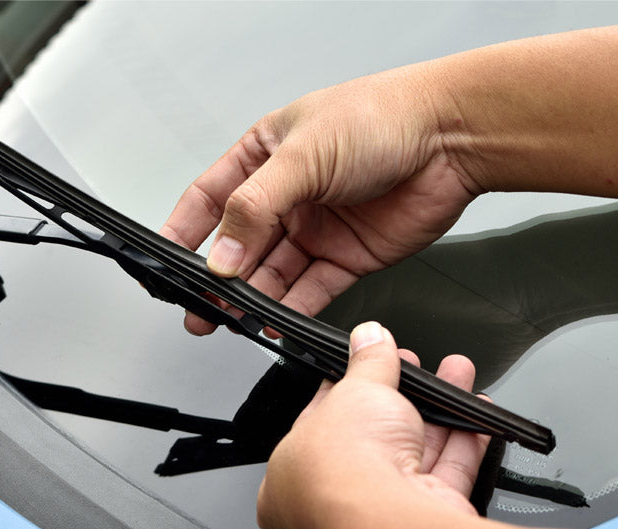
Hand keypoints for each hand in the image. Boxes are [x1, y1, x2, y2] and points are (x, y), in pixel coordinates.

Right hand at [160, 67, 479, 334]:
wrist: (453, 138)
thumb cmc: (384, 117)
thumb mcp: (302, 156)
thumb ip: (255, 209)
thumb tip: (222, 256)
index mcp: (265, 155)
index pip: (210, 199)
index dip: (184, 232)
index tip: (164, 262)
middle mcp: (287, 194)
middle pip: (239, 245)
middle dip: (217, 279)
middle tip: (198, 307)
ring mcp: (315, 227)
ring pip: (271, 274)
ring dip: (250, 299)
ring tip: (231, 320)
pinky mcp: (345, 256)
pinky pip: (309, 290)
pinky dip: (290, 310)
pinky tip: (274, 322)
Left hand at [256, 322, 489, 528]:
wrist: (390, 528)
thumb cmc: (343, 472)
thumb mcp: (352, 393)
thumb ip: (367, 363)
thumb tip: (368, 336)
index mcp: (287, 482)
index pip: (317, 428)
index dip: (346, 392)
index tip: (370, 368)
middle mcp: (331, 508)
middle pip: (372, 442)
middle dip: (401, 397)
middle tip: (415, 367)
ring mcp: (379, 520)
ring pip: (412, 456)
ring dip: (439, 412)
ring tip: (455, 372)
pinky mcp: (423, 526)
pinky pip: (445, 478)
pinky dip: (464, 444)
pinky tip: (477, 414)